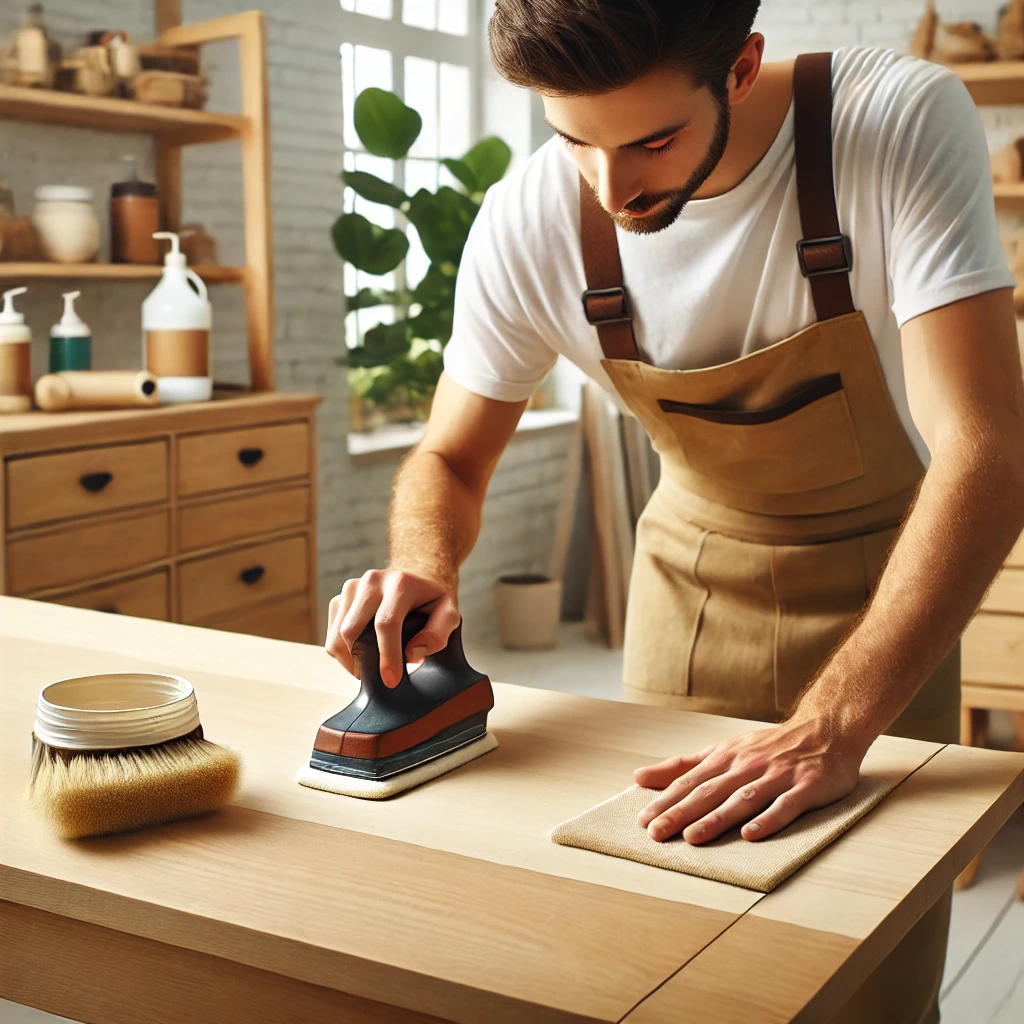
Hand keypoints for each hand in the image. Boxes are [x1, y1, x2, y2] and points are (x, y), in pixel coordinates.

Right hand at [324, 569, 459, 687]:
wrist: (415, 575)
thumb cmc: (431, 598)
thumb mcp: (449, 612)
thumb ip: (438, 633)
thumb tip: (413, 653)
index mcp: (400, 583)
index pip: (386, 624)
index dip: (387, 656)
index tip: (391, 681)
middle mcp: (372, 582)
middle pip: (351, 630)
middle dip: (360, 662)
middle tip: (376, 679)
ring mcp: (352, 588)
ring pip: (336, 635)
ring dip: (349, 659)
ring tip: (369, 668)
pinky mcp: (340, 598)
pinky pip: (331, 633)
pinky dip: (342, 651)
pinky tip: (361, 653)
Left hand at [633, 716, 867, 843]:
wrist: (825, 728)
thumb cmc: (769, 746)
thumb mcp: (723, 750)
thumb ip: (683, 765)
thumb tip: (639, 777)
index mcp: (726, 757)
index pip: (690, 781)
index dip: (666, 800)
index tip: (643, 821)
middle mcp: (748, 765)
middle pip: (710, 791)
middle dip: (681, 812)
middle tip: (656, 833)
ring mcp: (777, 776)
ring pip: (743, 799)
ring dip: (717, 818)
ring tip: (693, 837)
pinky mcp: (807, 787)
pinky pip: (786, 805)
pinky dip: (768, 820)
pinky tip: (750, 835)